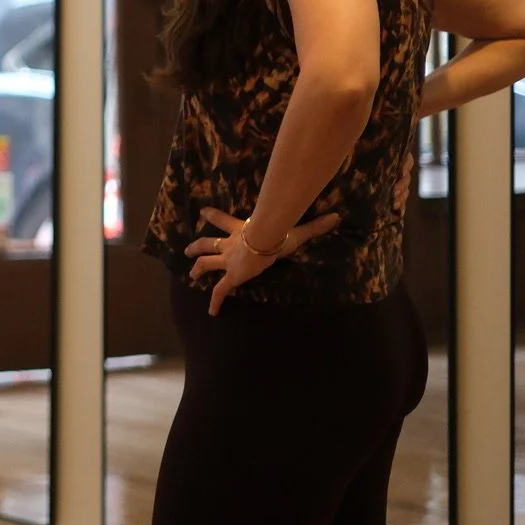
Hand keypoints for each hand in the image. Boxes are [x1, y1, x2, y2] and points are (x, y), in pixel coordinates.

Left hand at [184, 207, 340, 314]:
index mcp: (241, 231)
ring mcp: (229, 260)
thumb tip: (337, 217)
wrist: (266, 239)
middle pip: (208, 243)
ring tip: (191, 276)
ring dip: (198, 269)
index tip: (202, 212)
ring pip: (206, 263)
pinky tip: (213, 312)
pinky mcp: (232, 276)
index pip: (223, 220)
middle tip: (187, 251)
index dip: (212, 215)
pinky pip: (221, 290)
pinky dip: (216, 301)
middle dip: (197, 247)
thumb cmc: (279, 233)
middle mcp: (230, 245)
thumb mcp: (295, 229)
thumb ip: (314, 225)